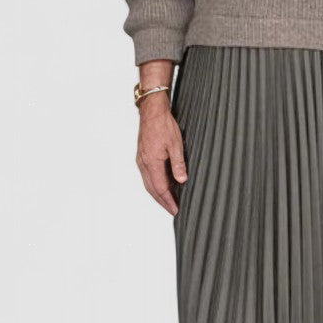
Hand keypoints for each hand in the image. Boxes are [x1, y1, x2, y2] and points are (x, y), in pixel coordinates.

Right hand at [136, 97, 187, 215]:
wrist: (152, 111)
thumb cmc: (163, 125)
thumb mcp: (176, 144)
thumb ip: (178, 164)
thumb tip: (181, 180)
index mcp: (151, 162)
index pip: (160, 188)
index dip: (168, 201)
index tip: (175, 210)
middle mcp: (144, 163)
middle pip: (152, 189)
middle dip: (163, 201)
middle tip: (173, 210)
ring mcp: (141, 160)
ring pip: (149, 183)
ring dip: (159, 194)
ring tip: (170, 201)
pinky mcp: (142, 156)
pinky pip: (148, 175)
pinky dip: (156, 184)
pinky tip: (164, 185)